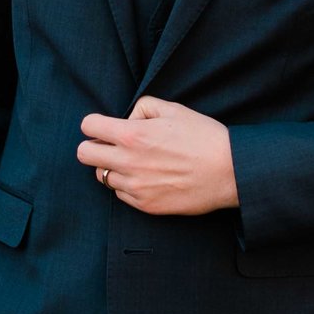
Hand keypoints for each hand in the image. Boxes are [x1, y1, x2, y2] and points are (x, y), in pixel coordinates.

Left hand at [76, 97, 237, 214]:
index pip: (88, 126)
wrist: (229, 172)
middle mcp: (128, 162)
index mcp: (132, 135)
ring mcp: (135, 187)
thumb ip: (143, 107)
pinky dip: (128, 185)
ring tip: (137, 162)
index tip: (106, 127)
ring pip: (102, 176)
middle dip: (95, 146)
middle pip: (84, 154)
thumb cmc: (203, 136)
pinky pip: (121, 194)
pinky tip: (148, 177)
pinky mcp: (145, 205)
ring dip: (112, 167)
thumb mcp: (173, 109)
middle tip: (114, 145)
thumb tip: (128, 118)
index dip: (95, 124)